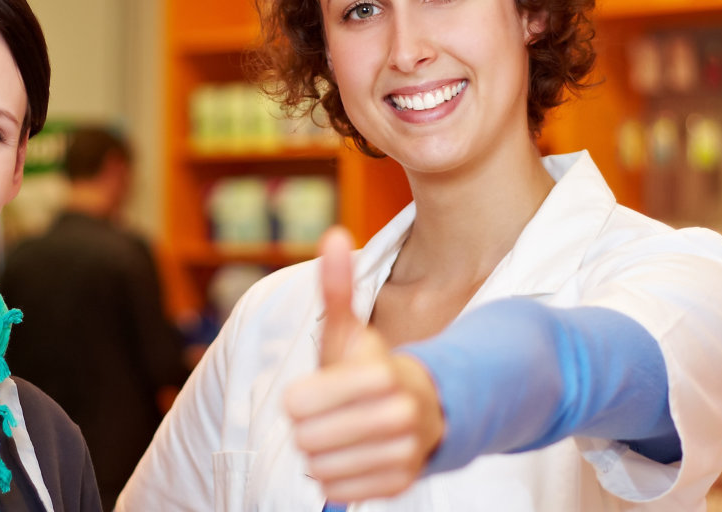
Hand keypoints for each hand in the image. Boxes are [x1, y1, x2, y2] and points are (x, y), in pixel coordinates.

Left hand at [283, 228, 444, 502]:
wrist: (422, 409)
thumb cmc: (369, 369)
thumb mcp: (350, 332)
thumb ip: (338, 287)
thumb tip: (334, 234)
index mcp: (383, 374)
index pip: (300, 404)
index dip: (299, 400)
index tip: (314, 392)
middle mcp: (401, 415)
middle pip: (306, 439)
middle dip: (308, 427)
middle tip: (328, 415)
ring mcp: (404, 453)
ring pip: (318, 468)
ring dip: (319, 454)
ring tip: (340, 435)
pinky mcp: (401, 484)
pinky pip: (337, 491)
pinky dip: (334, 478)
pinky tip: (352, 456)